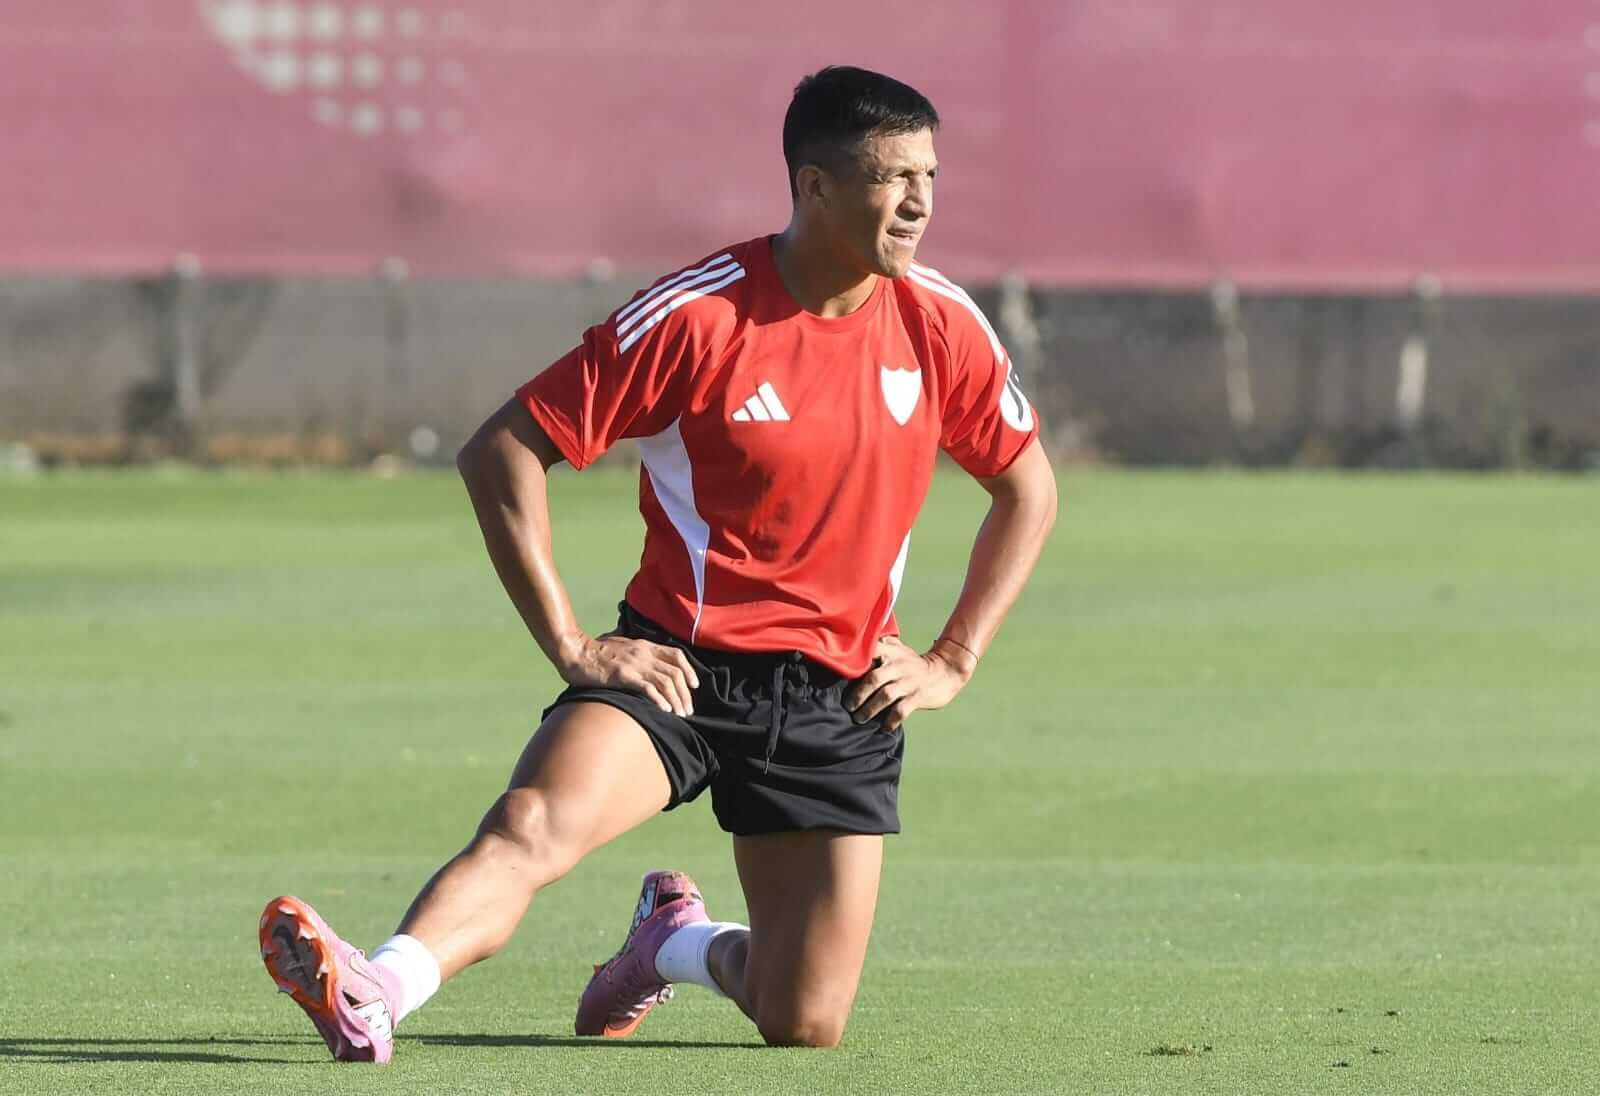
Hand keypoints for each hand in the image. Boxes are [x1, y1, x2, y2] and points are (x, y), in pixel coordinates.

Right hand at [558, 632, 700, 716]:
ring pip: (666, 682)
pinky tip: (665, 710)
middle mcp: (644, 653)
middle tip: (688, 711)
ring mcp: (634, 664)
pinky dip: (660, 700)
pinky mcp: (624, 675)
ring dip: (677, 700)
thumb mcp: (620, 644)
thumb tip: (640, 657)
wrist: (575, 652)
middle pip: (675, 672)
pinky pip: (649, 688)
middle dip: (685, 694)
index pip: (677, 655)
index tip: (694, 686)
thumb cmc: (595, 651)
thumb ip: (633, 649)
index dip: (689, 670)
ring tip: (680, 715)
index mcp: (645, 645)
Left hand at [845, 635, 973, 731]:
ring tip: (860, 719)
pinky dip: (890, 721)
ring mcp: (909, 682)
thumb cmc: (914, 663)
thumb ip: (881, 646)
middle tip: (849, 706)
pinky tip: (883, 728)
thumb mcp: (899, 649)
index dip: (855, 661)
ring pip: (885, 696)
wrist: (945, 672)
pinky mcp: (918, 697)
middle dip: (858, 694)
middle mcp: (899, 666)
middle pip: (873, 679)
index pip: (871, 651)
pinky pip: (901, 711)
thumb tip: (855, 644)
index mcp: (892, 653)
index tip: (842, 674)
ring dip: (870, 710)